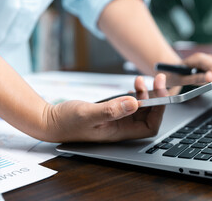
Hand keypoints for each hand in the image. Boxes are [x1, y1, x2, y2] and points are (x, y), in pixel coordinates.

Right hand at [41, 74, 166, 142]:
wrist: (51, 120)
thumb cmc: (67, 122)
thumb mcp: (88, 114)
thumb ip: (111, 110)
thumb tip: (134, 103)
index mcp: (120, 132)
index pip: (151, 126)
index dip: (159, 111)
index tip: (160, 94)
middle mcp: (122, 127)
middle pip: (149, 115)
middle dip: (157, 97)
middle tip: (158, 80)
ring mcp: (118, 119)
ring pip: (141, 107)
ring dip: (145, 93)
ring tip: (140, 79)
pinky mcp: (112, 111)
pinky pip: (130, 103)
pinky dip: (135, 93)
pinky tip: (133, 86)